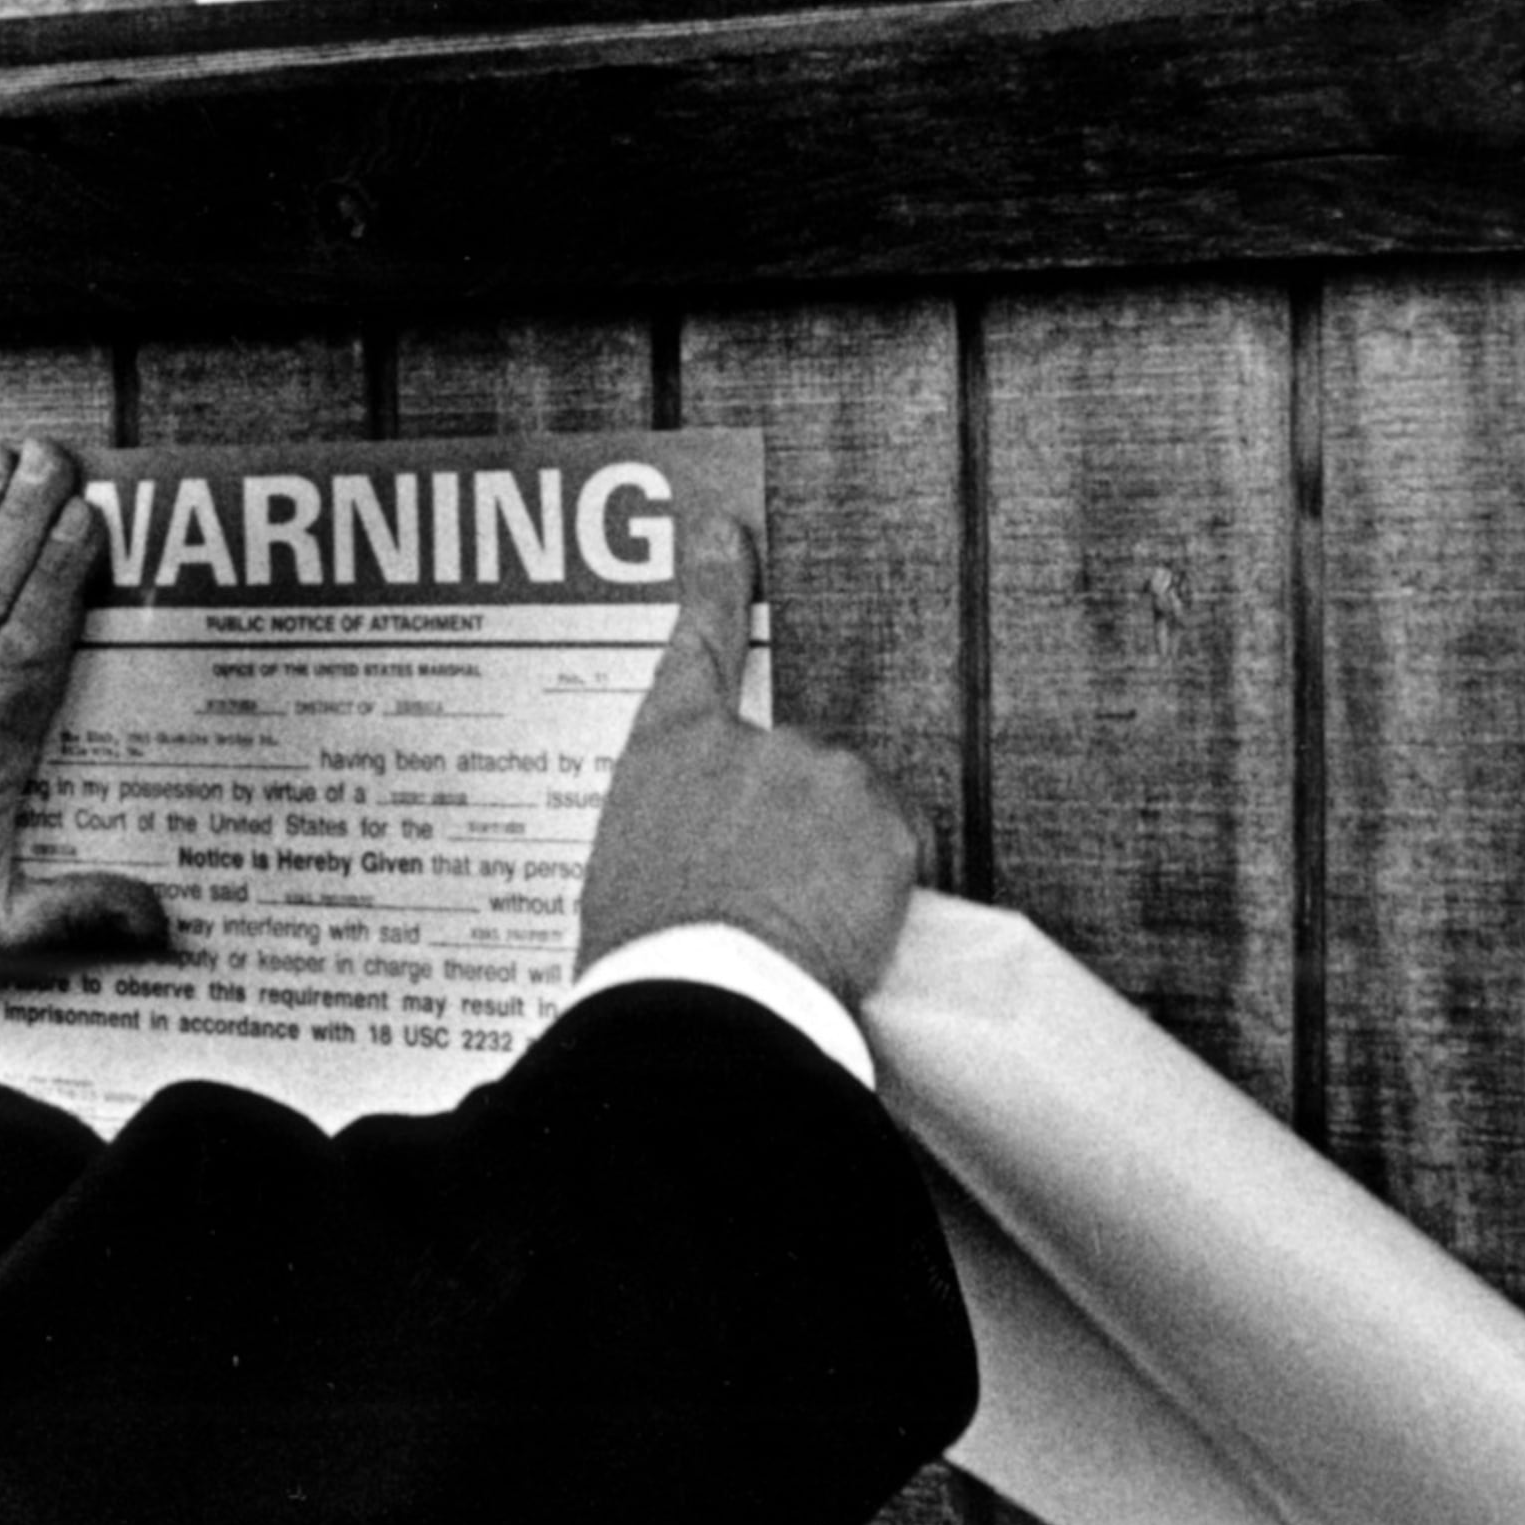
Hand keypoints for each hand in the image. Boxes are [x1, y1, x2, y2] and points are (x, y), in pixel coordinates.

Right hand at [576, 514, 918, 1004]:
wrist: (704, 992)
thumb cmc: (649, 956)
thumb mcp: (626, 876)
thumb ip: (670, 835)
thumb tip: (695, 861)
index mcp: (668, 749)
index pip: (693, 645)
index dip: (713, 582)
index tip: (727, 532)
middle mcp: (748, 741)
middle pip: (794, 762)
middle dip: (796, 823)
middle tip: (772, 902)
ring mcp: (820, 769)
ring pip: (851, 809)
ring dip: (841, 856)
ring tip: (802, 927)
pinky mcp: (882, 814)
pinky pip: (898, 846)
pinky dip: (884, 884)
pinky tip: (846, 928)